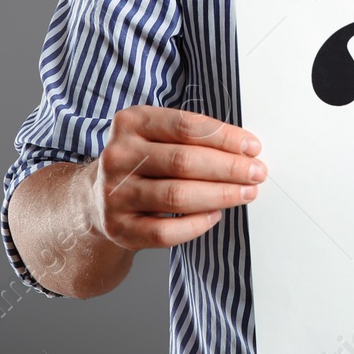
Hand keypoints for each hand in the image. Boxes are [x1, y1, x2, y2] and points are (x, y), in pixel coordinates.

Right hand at [83, 105, 266, 252]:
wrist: (96, 198)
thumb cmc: (143, 162)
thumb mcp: (157, 135)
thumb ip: (193, 136)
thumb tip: (245, 149)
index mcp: (131, 122)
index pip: (186, 126)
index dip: (225, 137)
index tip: (253, 147)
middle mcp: (118, 155)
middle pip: (184, 161)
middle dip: (229, 168)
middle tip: (257, 173)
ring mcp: (115, 193)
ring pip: (177, 196)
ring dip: (220, 195)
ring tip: (245, 193)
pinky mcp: (118, 228)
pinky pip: (165, 231)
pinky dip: (196, 225)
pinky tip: (215, 215)